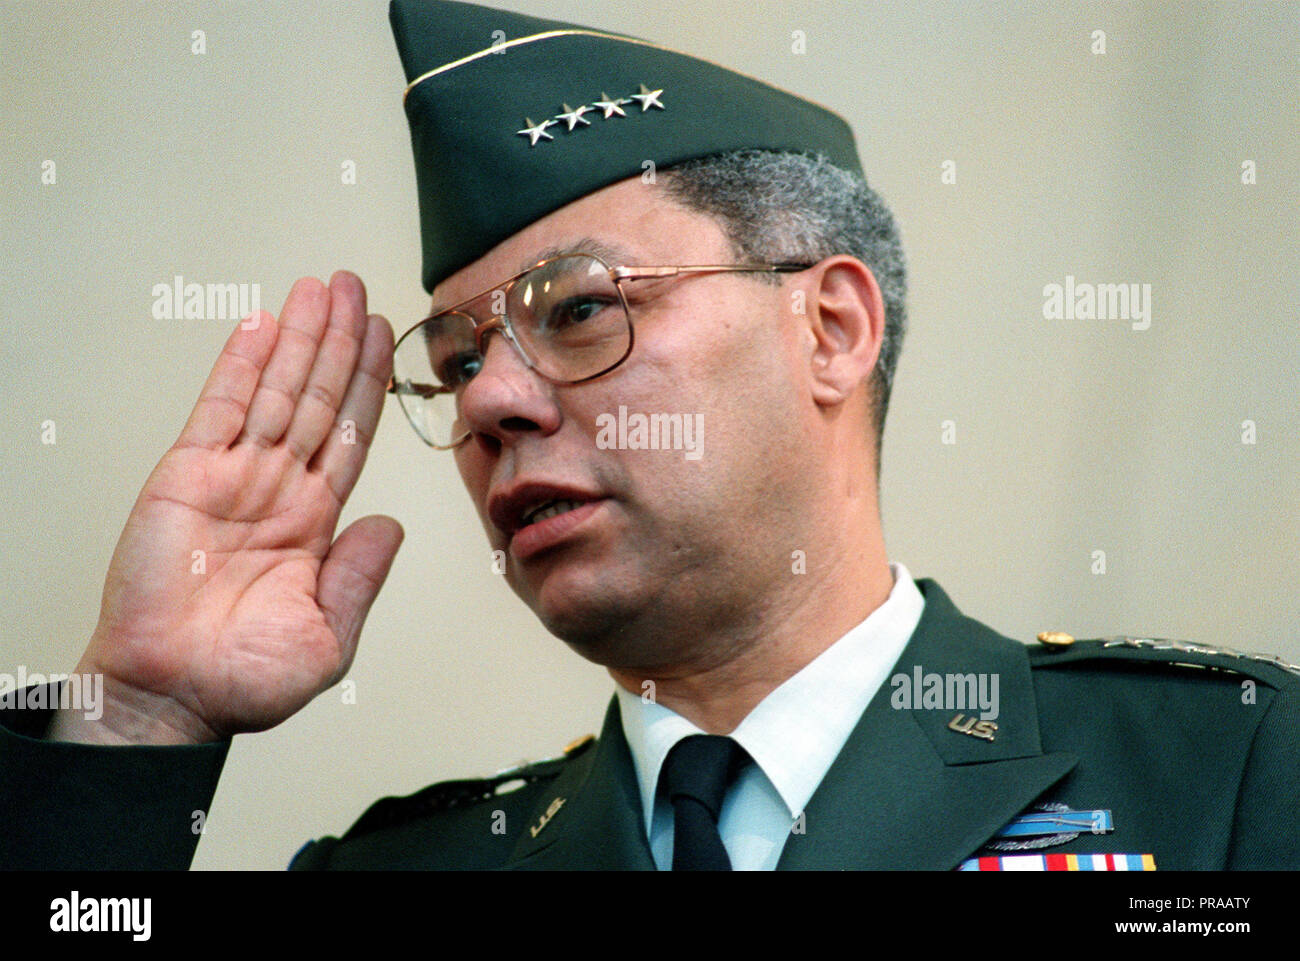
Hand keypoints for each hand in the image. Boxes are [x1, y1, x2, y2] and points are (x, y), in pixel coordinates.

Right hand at [49, 272, 402, 744]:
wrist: (173, 697)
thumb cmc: (243, 681)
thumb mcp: (328, 636)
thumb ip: (360, 576)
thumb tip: (391, 524)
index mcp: (314, 523)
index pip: (349, 435)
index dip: (368, 385)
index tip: (384, 337)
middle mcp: (277, 491)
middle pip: (317, 399)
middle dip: (338, 342)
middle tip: (355, 288)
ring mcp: (233, 479)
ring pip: (276, 391)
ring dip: (299, 339)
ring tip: (320, 289)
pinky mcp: (187, 476)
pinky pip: (220, 409)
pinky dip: (241, 365)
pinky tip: (262, 326)